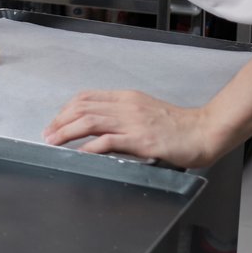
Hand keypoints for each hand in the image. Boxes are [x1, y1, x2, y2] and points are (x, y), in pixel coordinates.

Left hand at [42, 90, 226, 168]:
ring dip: (66, 132)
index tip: (56, 122)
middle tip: (47, 134)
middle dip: (60, 121)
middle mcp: (126, 106)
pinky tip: (78, 154)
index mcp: (127, 98)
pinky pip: (107, 141)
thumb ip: (124, 115)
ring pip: (89, 121)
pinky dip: (89, 148)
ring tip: (54, 142)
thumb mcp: (145, 112)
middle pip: (82, 108)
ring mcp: (133, 122)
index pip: (87, 97)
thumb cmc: (177, 126)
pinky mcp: (141, 140)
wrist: (204, 131)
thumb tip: (99, 128)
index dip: (66, 109)